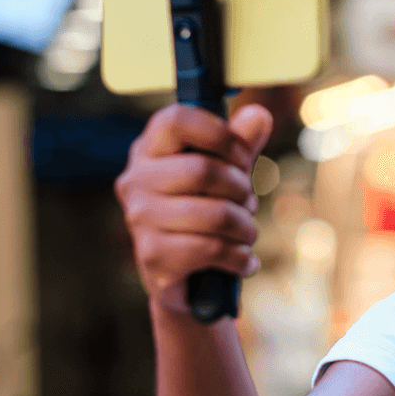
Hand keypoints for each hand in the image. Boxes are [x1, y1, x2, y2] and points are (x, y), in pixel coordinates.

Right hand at [114, 103, 273, 313]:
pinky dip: (240, 257)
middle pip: (204, 171)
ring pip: (215, 214)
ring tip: (245, 234)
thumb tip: (259, 115)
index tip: (242, 157)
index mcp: (150, 150)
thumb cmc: (206, 214)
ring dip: (246, 228)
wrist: (189, 280)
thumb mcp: (227, 174)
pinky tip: (242, 261)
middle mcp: (136, 180)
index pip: (178, 120)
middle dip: (242, 191)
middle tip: (247, 204)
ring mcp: (139, 219)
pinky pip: (213, 249)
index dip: (222, 135)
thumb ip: (241, 144)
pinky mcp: (153, 256)